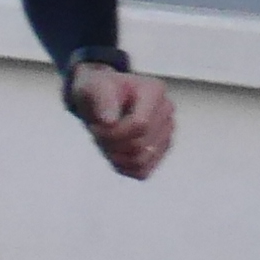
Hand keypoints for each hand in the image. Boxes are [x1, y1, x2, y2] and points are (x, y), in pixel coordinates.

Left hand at [70, 64, 174, 180]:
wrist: (100, 97)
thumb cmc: (97, 89)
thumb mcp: (93, 87)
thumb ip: (102, 99)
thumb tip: (110, 121)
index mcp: (154, 91)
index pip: (140, 125)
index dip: (112, 132)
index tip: (95, 125)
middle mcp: (166, 111)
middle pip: (139, 145)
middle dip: (109, 143)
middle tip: (95, 131)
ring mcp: (166, 132)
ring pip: (141, 161)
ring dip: (114, 156)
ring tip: (103, 140)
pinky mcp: (160, 151)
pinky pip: (142, 172)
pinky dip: (122, 166)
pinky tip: (112, 152)